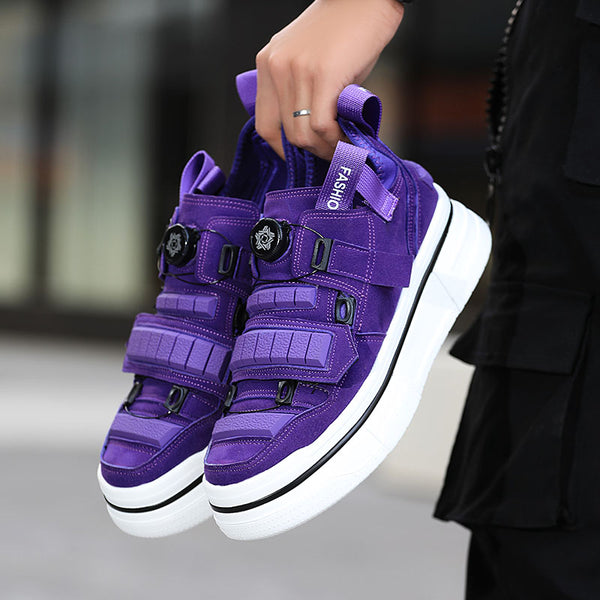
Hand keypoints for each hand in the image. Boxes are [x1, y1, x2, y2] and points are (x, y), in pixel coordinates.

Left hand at [255, 0, 403, 159]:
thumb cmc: (345, 31)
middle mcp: (276, 68)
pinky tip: (348, 138)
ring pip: (304, 135)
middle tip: (332, 155)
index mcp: (268, 64)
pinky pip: (322, 125)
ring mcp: (297, 72)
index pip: (264, 125)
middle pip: (287, 134)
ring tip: (343, 148)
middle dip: (311, 152)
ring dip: (326, 149)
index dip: (283, 149)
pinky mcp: (322, 75)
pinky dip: (336, 140)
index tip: (304, 156)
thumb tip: (312, 134)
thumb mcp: (309, 61)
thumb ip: (301, 93)